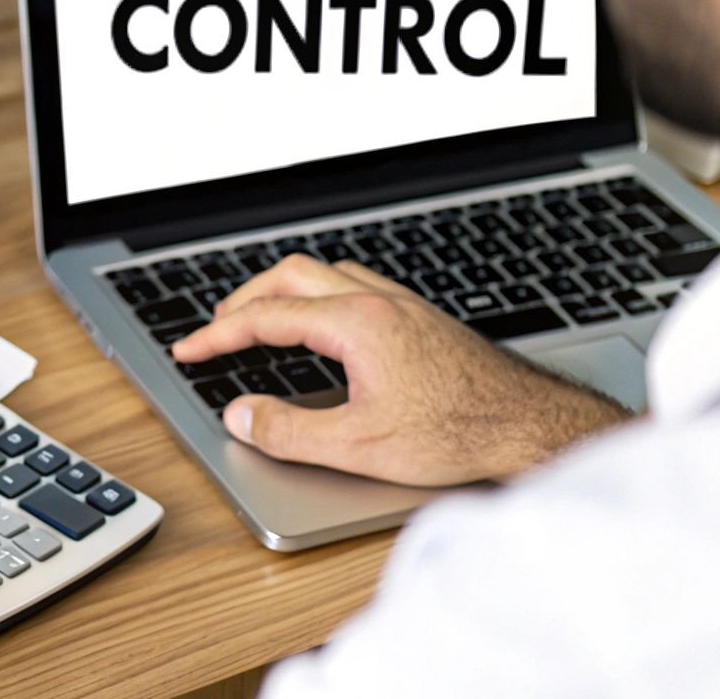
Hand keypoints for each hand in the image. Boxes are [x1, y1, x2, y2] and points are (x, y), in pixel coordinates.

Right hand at [171, 256, 630, 485]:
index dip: (218, 334)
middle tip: (216, 330)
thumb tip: (241, 416)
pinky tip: (319, 326)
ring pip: (324, 273)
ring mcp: (402, 305)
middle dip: (243, 299)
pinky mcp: (419, 318)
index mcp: (356, 323)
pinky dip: (316, 295)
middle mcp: (378, 301)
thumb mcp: (359, 446)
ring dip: (281, 290)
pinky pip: (352, 284)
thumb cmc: (458, 431)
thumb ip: (289, 430)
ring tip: (258, 320)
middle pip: (290, 274)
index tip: (190, 350)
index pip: (266, 316)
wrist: (529, 426)